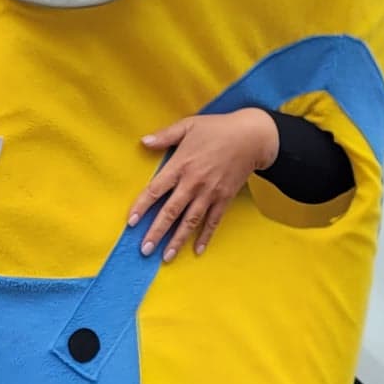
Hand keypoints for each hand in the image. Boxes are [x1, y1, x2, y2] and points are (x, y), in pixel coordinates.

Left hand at [128, 109, 279, 261]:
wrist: (252, 136)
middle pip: (171, 211)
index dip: (142, 206)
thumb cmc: (217, 128)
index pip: (156, 189)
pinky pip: (213, 221)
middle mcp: (193, 182)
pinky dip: (205, 236)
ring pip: (190, 221)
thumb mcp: (188, 125)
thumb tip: (142, 142)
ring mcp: (210, 193)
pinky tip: (197, 251)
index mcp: (181, 165)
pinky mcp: (224, 198)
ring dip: (177, 240)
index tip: (131, 222)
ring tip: (166, 257)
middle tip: (144, 249)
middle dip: (156, 232)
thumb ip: (165, 136)